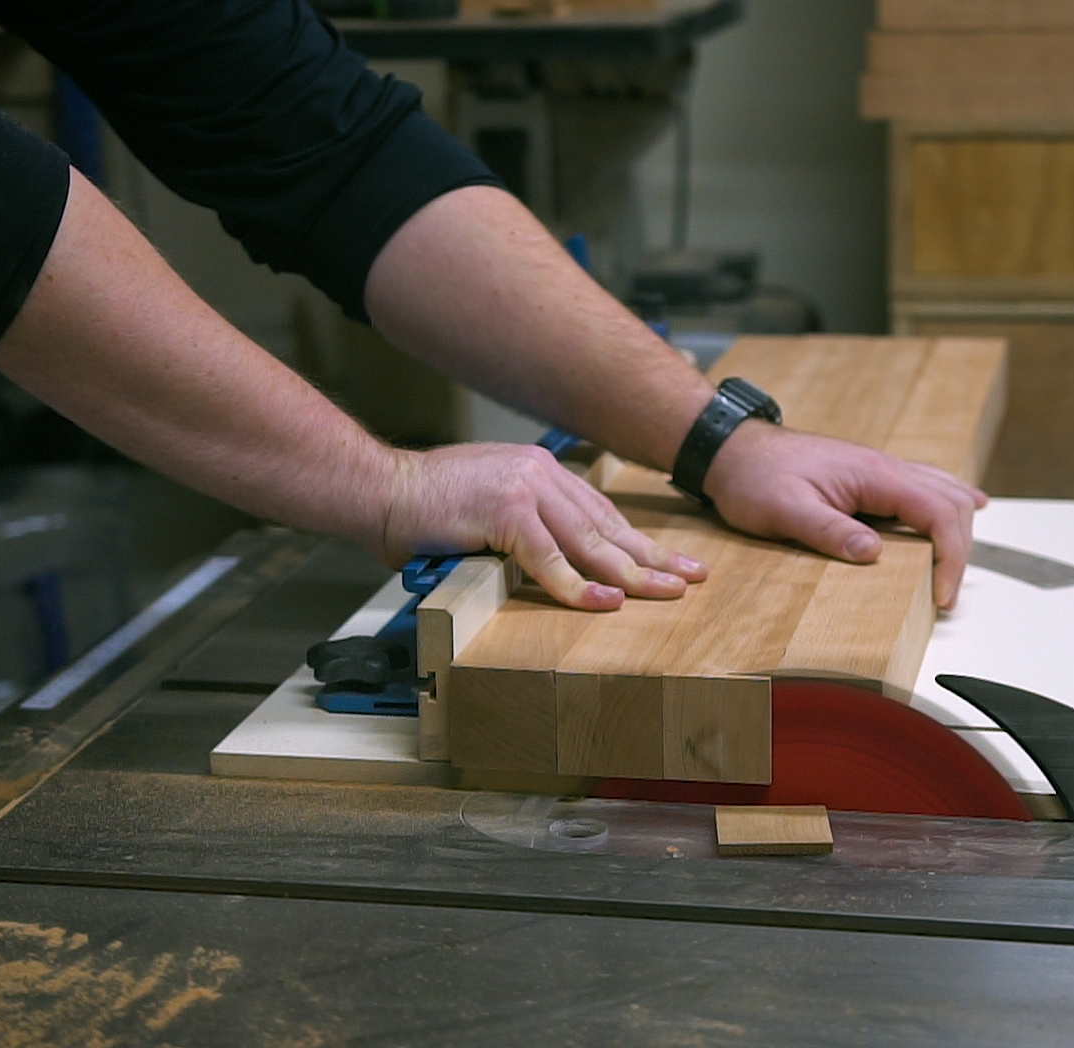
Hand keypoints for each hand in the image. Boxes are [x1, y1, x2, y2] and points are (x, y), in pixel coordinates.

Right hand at [378, 443, 707, 610]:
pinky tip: (606, 602)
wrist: (380, 491)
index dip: (638, 541)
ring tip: (666, 594)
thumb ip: (524, 527)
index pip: (602, 512)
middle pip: (607, 525)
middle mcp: (541, 473)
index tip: (672, 561)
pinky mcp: (504, 511)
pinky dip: (577, 585)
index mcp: (540, 470)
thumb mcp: (487, 509)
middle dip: (652, 557)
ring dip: (631, 573)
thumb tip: (551, 562)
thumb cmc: (424, 509)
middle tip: (693, 578)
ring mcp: (524, 489)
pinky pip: (549, 559)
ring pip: (589, 542)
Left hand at [701, 422, 987, 608]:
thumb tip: (872, 554)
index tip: (941, 594)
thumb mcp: (785, 510)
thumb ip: (829, 531)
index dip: (951, 555)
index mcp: (872, 473)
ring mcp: (880, 470)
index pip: (937, 511)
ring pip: (943, 492)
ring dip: (958, 528)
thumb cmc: (754, 477)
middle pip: (950, 502)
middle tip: (944, 594)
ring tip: (955, 569)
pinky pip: (925, 486)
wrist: (732, 449)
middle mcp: (884, 467)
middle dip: (959, 549)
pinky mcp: (870, 477)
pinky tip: (968, 508)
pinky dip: (950, 503)